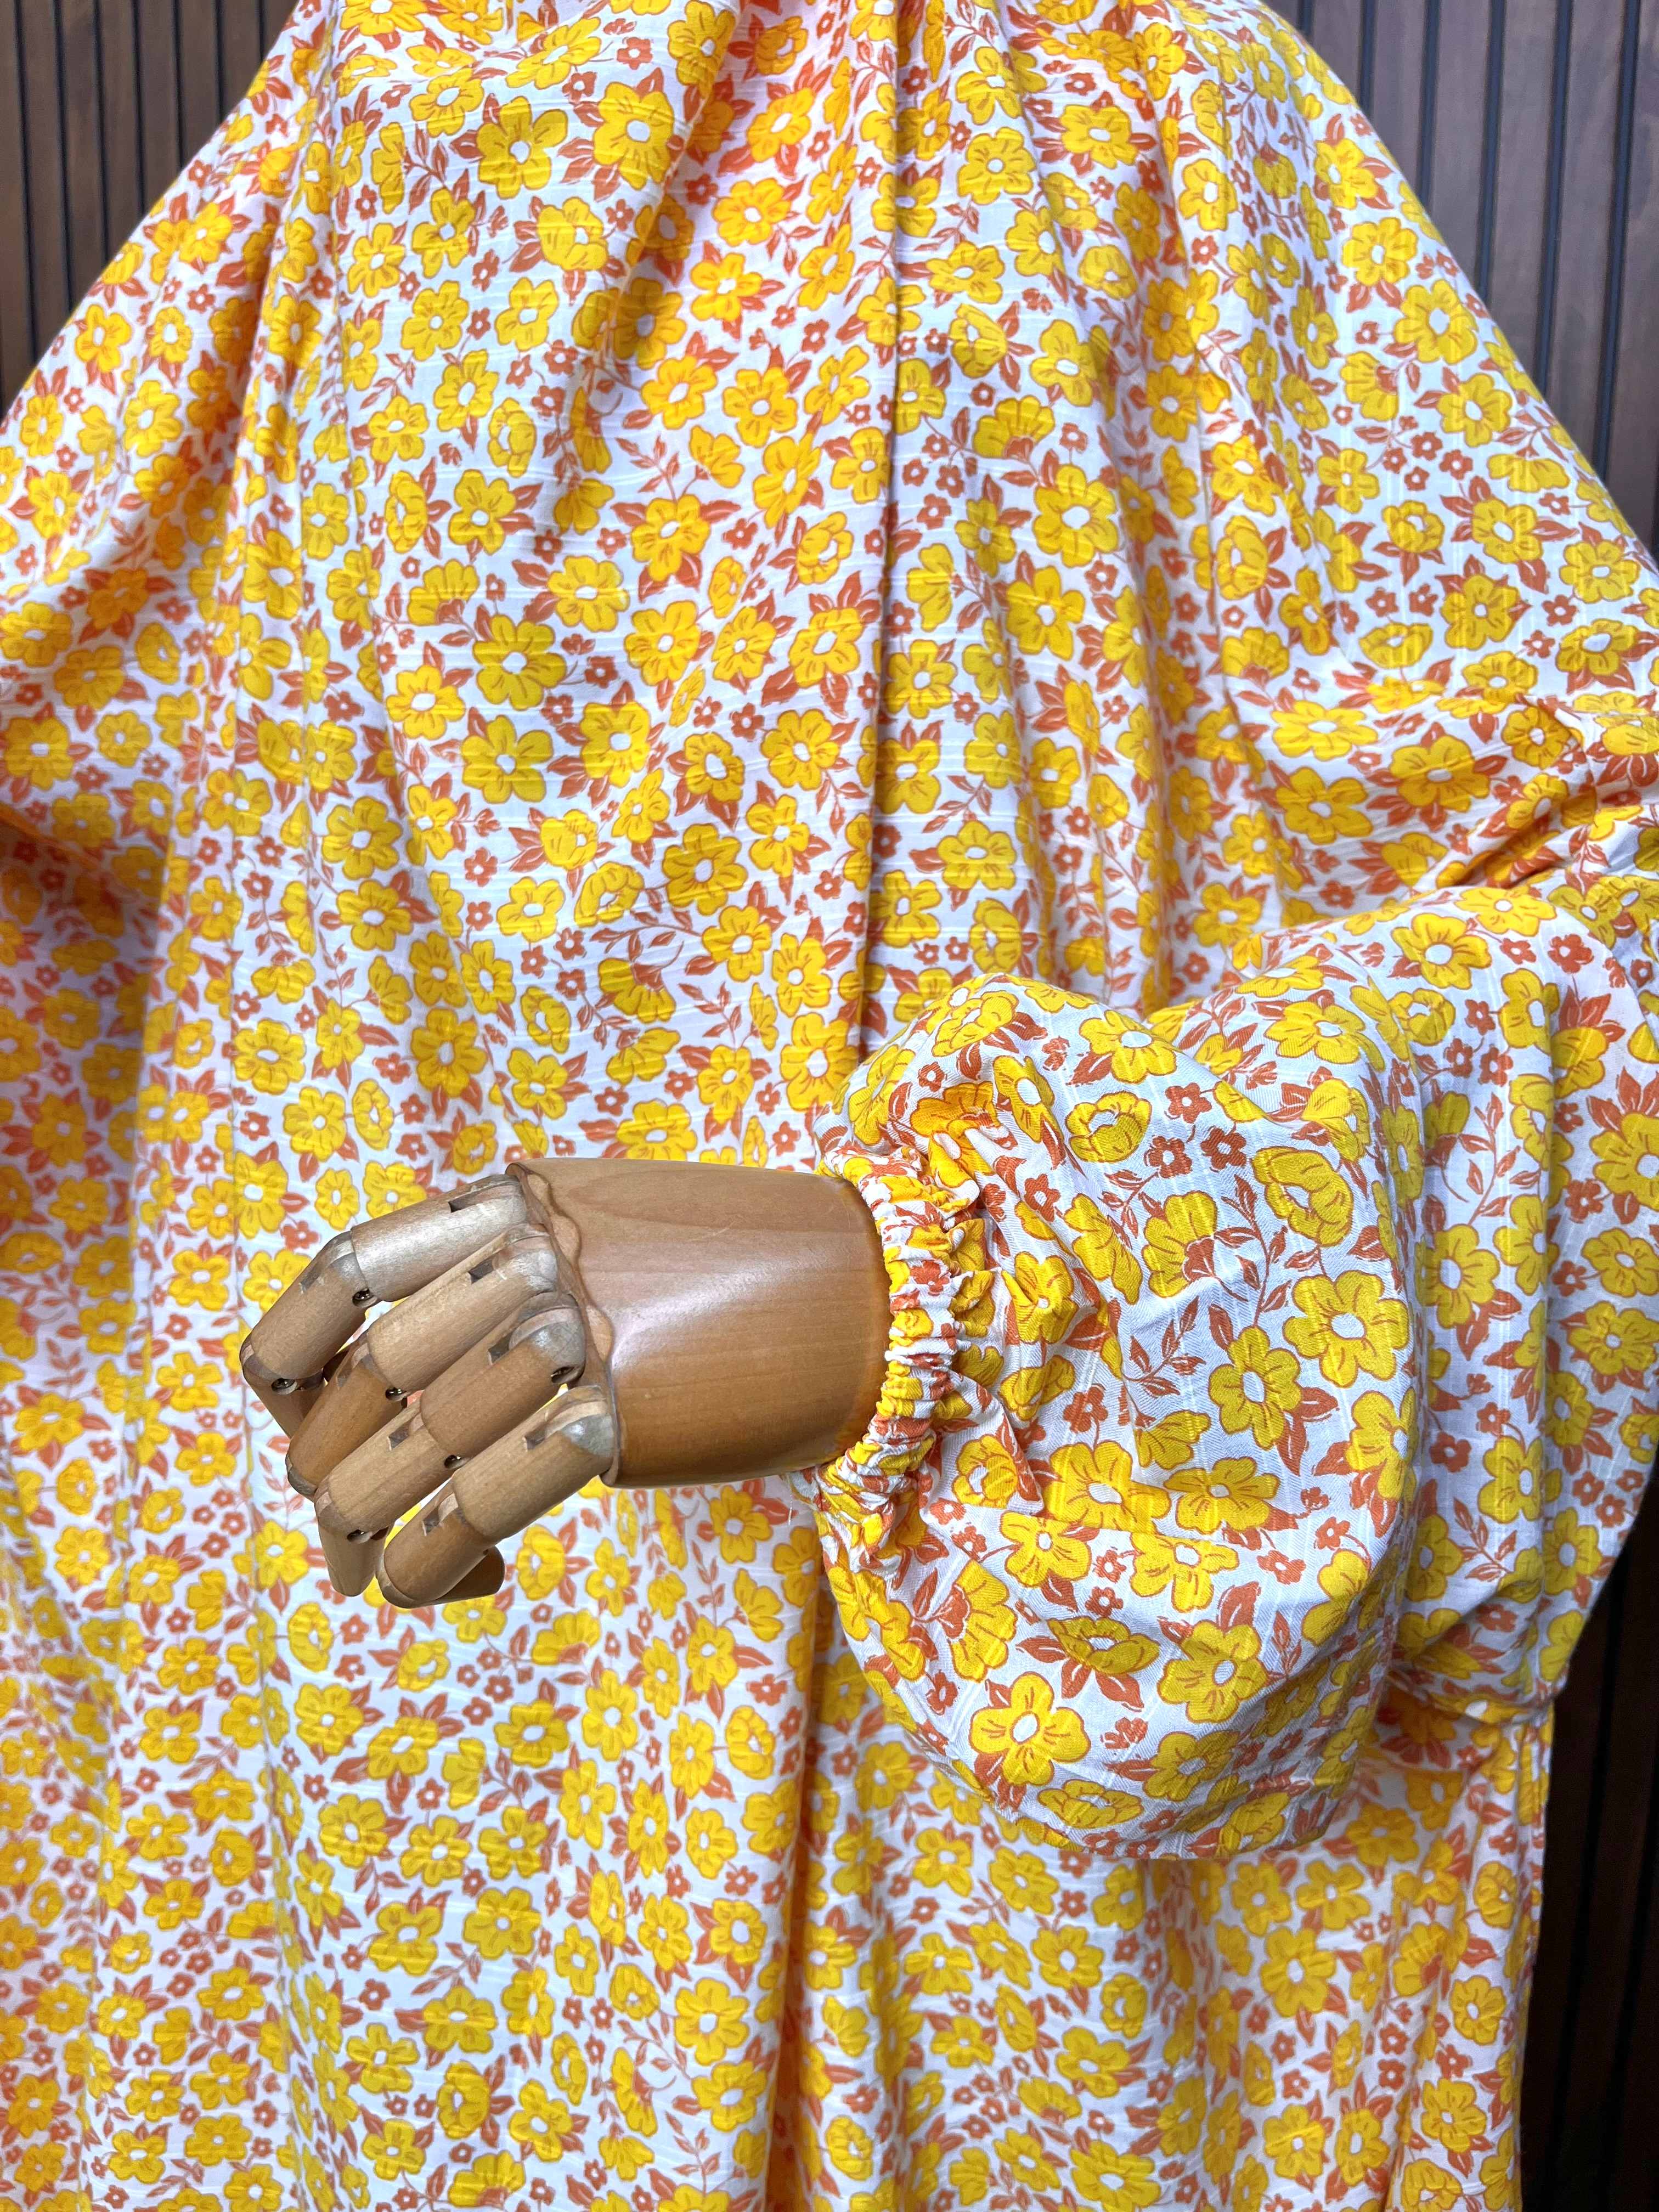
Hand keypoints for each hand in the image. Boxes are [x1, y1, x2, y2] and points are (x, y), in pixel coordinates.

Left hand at [240, 1160, 888, 1608]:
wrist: (879, 1295)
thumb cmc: (754, 1275)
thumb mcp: (613, 1231)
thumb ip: (512, 1271)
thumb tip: (415, 1375)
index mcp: (512, 1209)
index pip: (343, 1273)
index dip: (292, 1360)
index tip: (298, 1421)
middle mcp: (522, 1262)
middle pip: (357, 1386)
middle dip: (327, 1476)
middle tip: (350, 1537)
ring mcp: (562, 1339)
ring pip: (392, 1462)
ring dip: (369, 1539)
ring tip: (393, 1575)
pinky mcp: (605, 1424)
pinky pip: (460, 1521)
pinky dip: (434, 1573)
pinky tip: (477, 1586)